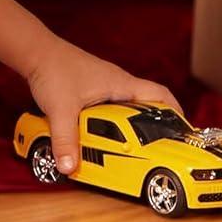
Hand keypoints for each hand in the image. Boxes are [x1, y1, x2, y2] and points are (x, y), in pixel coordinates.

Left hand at [26, 42, 182, 174]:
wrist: (36, 52)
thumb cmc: (54, 71)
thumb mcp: (61, 110)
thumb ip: (65, 141)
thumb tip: (69, 168)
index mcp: (121, 84)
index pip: (159, 94)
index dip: (175, 111)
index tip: (184, 129)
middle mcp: (118, 84)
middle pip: (147, 103)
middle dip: (156, 123)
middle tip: (161, 145)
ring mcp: (106, 85)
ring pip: (129, 105)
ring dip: (134, 122)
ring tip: (136, 145)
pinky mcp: (93, 88)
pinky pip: (113, 106)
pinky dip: (116, 120)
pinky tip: (106, 134)